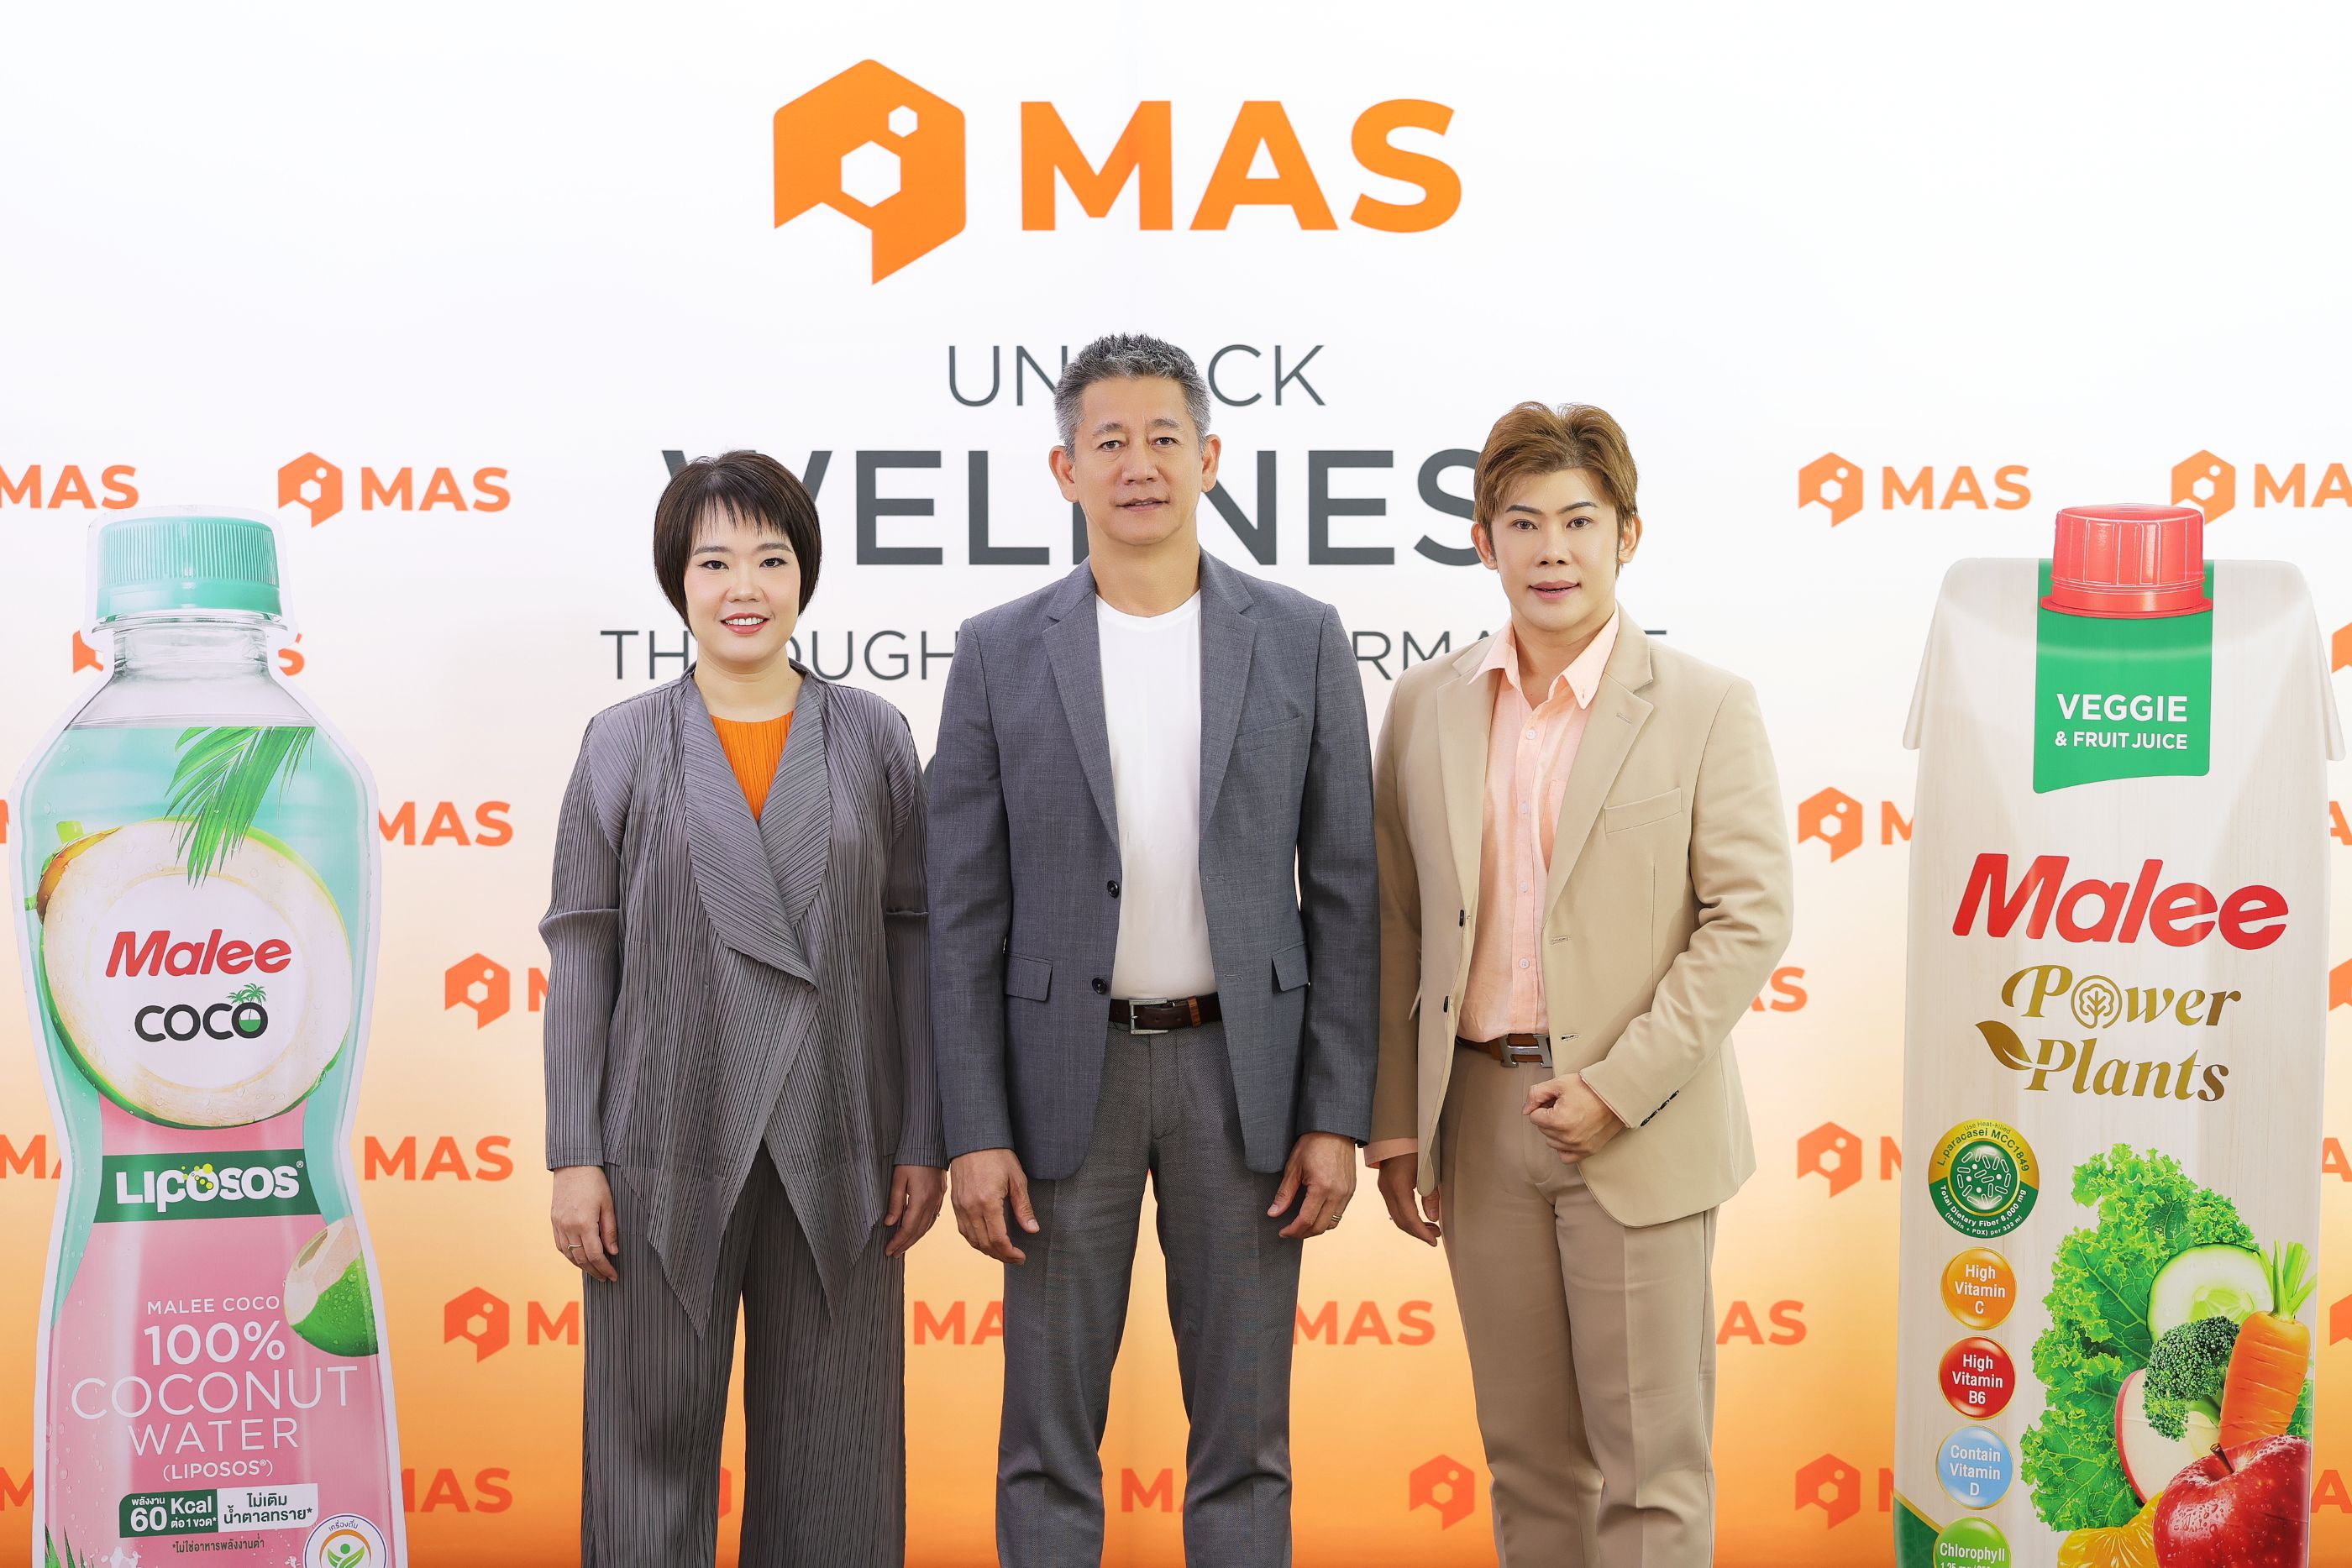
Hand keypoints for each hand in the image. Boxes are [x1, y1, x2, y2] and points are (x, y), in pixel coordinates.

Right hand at [551, 1165, 619, 1282]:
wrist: (572, 1165)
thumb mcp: (608, 1204)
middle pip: (581, 1259)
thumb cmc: (594, 1182)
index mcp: (584, 1223)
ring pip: (569, 1255)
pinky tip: (579, 1258)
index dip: (605, 1268)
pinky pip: (560, 1246)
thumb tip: (613, 1252)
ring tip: (594, 1271)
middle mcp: (568, 1227)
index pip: (595, 1255)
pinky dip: (570, 1256)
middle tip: (605, 1278)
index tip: (613, 1276)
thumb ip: (610, 1230)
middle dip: (594, 1271)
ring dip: (581, 1266)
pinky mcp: (554, 1221)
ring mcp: (559, 1225)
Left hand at [883, 1165, 946, 1257]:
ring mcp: (937, 1200)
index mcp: (921, 1199)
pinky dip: (923, 1229)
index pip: (908, 1228)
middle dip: (905, 1245)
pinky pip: (932, 1218)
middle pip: (918, 1232)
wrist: (931, 1143)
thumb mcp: (898, 1178)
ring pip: (926, 1227)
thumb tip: (889, 1223)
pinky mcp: (940, 1196)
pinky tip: (917, 1231)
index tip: (888, 1250)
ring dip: (914, 1239)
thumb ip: (895, 1202)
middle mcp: (931, 1203)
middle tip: (893, 1254)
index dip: (897, 1241)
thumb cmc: (912, 1158)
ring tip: (903, 1246)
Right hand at [950, 1148, 1037, 1264]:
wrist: (973, 1139)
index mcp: (987, 1202)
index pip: (998, 1239)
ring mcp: (960, 1206)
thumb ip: (1024, 1207)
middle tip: (1015, 1258)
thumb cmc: (998, 1155)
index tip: (1021, 1257)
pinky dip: (975, 1241)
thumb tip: (1033, 1229)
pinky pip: (963, 1230)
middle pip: (985, 1244)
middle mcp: (970, 1208)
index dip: (1010, 1253)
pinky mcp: (955, 1204)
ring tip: (1003, 1252)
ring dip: (988, 1251)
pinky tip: (986, 1241)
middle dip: (1001, 1256)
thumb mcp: (1017, 1179)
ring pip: (972, 1240)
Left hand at [1270, 1131, 1356, 1238]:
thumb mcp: (1293, 1167)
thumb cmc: (1313, 1143)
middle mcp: (1338, 1194)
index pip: (1306, 1220)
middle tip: (1290, 1232)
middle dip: (1303, 1234)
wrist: (1335, 1128)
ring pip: (1332, 1224)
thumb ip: (1284, 1193)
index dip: (1292, 1230)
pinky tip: (1315, 1213)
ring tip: (1301, 1225)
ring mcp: (1347, 1193)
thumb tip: (1273, 1213)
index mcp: (1322, 1188)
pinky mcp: (1351, 1190)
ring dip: (1316, 1228)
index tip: (1282, 1232)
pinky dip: (1327, 1219)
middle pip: (1320, 1227)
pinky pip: (1339, 1213)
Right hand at [1375, 1152, 1441, 1245]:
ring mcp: (1384, 1188)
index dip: (1422, 1233)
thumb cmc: (1416, 1146)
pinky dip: (1407, 1216)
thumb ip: (1431, 1195)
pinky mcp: (1385, 1185)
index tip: (1434, 1241)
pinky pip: (1394, 1207)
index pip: (1409, 1218)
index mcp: (1398, 1187)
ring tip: (1431, 1227)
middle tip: (1435, 1235)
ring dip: (1413, 1225)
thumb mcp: (1429, 1171)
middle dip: (1418, 1232)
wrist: (1399, 1131)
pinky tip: (1419, 1216)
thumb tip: (1433, 1218)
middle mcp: (1387, 1190)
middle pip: (1400, 1221)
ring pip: (1396, 1216)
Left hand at [1525, 1073, 1624, 1163]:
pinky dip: (1564, 1147)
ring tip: (1570, 1116)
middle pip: (1543, 1129)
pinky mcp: (1588, 1150)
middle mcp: (1567, 1137)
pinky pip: (1566, 1156)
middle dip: (1549, 1117)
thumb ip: (1536, 1094)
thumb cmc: (1591, 1088)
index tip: (1555, 1101)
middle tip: (1564, 1106)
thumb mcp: (1559, 1083)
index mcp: (1558, 1120)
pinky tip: (1570, 1133)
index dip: (1543, 1106)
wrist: (1616, 1094)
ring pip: (1552, 1142)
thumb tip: (1526, 1109)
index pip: (1534, 1117)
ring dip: (1556, 1131)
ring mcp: (1578, 1146)